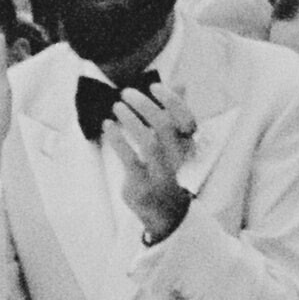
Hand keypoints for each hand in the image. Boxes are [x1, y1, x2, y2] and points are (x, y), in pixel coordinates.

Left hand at [97, 78, 191, 236]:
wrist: (166, 215)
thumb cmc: (168, 170)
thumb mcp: (175, 144)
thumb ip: (176, 115)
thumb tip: (181, 84)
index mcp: (190, 147)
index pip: (187, 118)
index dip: (172, 99)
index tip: (154, 86)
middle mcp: (179, 161)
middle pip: (165, 125)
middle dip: (144, 105)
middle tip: (126, 94)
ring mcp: (161, 174)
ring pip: (148, 141)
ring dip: (129, 119)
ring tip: (116, 107)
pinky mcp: (142, 185)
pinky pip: (129, 158)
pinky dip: (116, 138)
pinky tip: (108, 126)